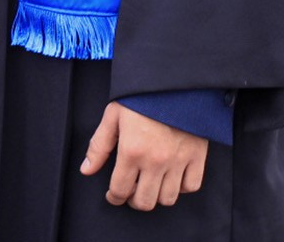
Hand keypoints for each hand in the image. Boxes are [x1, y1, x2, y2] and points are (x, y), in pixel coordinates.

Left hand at [80, 101, 207, 209]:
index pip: (120, 190)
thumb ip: (99, 146)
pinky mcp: (197, 156)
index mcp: (132, 151)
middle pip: (145, 201)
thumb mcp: (112, 116)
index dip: (114, 197)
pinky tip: (171, 178)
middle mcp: (156, 161)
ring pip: (167, 198)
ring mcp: (178, 161)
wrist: (173, 82)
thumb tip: (86, 170)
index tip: (113, 195)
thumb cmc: (140, 97)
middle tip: (130, 192)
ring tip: (149, 185)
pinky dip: (180, 188)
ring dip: (156, 196)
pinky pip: (191, 186)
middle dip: (133, 200)